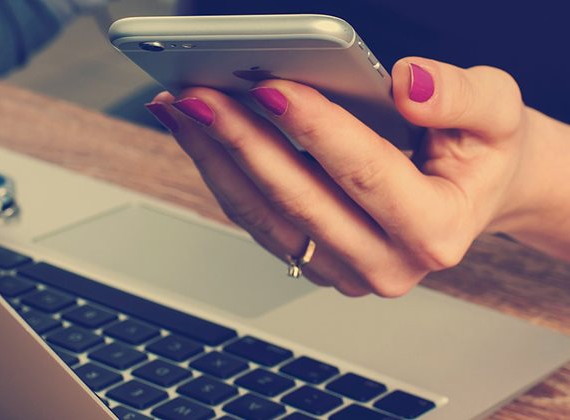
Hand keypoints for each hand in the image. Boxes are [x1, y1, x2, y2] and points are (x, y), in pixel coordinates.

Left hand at [146, 57, 566, 296]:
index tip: (270, 87)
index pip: (365, 174)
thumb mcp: (497, 112)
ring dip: (217, 159)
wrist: (471, 193)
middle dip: (243, 141)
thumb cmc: (481, 153)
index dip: (315, 129)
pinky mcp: (315, 261)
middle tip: (199, 95)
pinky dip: (223, 174)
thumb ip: (461, 96)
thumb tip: (406, 85)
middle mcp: (387, 264)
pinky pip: (257, 220)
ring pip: (265, 216)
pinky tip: (200, 135)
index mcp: (437, 231)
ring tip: (183, 109)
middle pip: (299, 200)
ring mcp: (345, 271)